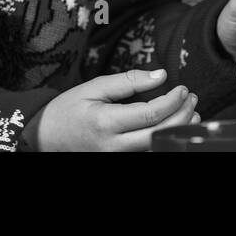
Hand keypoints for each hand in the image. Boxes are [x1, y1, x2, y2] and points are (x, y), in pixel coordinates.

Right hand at [37, 68, 199, 151]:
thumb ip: (129, 81)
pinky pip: (148, 152)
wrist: (44, 138)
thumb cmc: (68, 110)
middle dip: (182, 116)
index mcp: (106, 123)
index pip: (151, 115)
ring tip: (191, 112)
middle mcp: (113, 146)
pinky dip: (166, 139)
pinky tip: (175, 126)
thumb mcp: (94, 87)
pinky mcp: (119, 160)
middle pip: (160, 135)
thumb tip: (161, 75)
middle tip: (191, 98)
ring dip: (179, 129)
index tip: (182, 89)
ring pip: (157, 147)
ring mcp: (116, 158)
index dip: (173, 101)